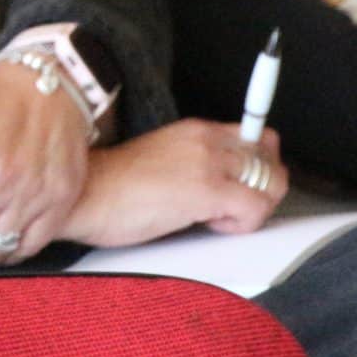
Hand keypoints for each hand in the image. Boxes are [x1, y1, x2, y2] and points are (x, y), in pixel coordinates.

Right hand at [63, 121, 286, 247]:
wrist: (85, 196)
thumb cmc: (112, 189)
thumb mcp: (163, 162)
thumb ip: (197, 163)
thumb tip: (229, 185)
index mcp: (195, 130)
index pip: (257, 136)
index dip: (261, 166)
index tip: (245, 186)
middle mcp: (206, 139)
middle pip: (271, 160)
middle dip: (263, 190)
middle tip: (234, 208)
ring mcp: (208, 162)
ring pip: (272, 183)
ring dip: (255, 208)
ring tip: (220, 217)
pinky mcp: (206, 190)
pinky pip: (256, 209)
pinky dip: (243, 224)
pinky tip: (210, 225)